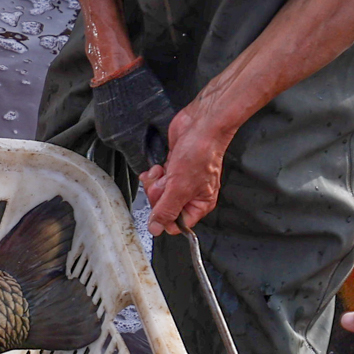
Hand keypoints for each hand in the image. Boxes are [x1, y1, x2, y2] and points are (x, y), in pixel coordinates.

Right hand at [90, 61, 175, 174]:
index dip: (152, 163)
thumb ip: (165, 135)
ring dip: (136, 138)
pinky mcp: (101, 124)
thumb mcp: (160, 112)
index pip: (140, 166)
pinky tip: (133, 115)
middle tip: (155, 131)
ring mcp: (104, 133)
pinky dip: (127, 130)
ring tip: (144, 120)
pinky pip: (117, 135)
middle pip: (133, 155)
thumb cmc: (139, 89)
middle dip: (145, 148)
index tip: (160, 154)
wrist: (114, 70)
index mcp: (128, 142)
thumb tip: (168, 151)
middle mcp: (113, 142)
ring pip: (125, 145)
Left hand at [140, 95, 234, 234]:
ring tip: (164, 172)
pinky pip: (154, 180)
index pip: (177, 224)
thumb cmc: (200, 152)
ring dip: (155, 182)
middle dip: (159, 194)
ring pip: (157, 193)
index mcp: (200, 204)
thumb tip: (157, 229)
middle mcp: (190, 194)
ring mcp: (179, 181)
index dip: (165, 217)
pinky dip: (153, 173)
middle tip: (166, 184)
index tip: (161, 206)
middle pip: (163, 208)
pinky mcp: (170, 168)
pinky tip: (160, 166)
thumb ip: (167, 210)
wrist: (201, 125)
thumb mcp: (180, 187)